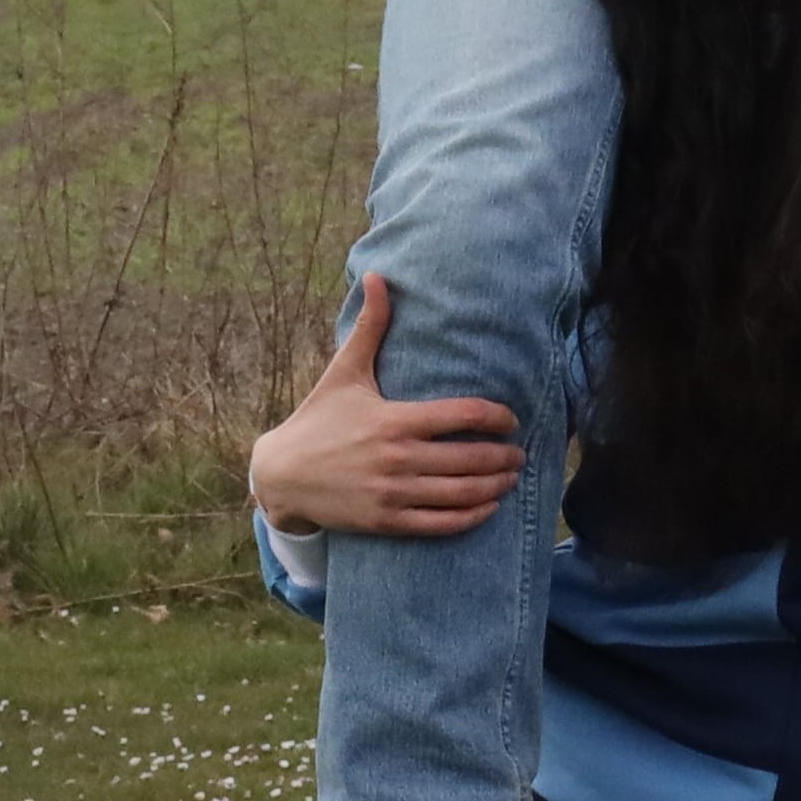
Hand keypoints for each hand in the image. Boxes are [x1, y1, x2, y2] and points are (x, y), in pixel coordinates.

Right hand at [253, 277, 521, 539]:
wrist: (281, 475)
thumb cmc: (318, 419)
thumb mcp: (344, 371)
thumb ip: (371, 327)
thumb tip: (378, 276)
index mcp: (394, 419)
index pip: (463, 416)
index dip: (496, 418)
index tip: (511, 419)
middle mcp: (397, 457)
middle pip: (470, 458)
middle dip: (503, 456)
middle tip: (519, 452)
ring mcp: (393, 493)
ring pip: (461, 493)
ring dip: (495, 486)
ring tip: (510, 476)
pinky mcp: (386, 521)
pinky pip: (441, 524)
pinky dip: (472, 517)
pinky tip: (488, 507)